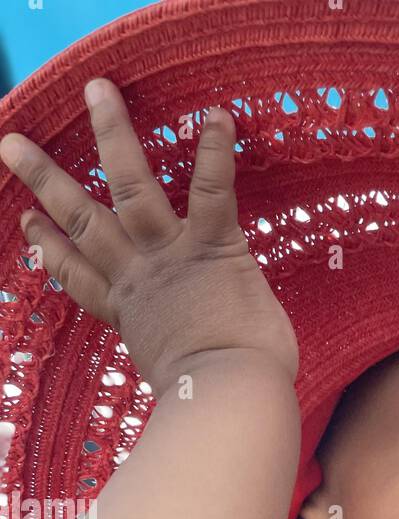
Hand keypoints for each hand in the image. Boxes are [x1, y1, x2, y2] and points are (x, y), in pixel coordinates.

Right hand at [0, 77, 299, 397]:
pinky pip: (211, 190)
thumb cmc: (216, 402)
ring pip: (132, 187)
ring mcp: (171, 257)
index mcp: (129, 313)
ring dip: (114, 135)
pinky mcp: (214, 247)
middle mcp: (140, 278)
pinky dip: (216, 153)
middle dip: (47, 181)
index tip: (28, 226)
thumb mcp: (179, 379)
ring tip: (97, 90)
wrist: (230, 398)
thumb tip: (191, 381)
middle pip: (84, 222)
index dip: (50, 251)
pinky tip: (218, 116)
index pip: (78, 277)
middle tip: (11, 144)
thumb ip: (178, 363)